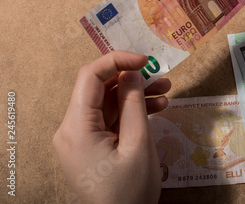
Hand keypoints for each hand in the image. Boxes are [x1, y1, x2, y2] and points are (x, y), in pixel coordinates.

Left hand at [53, 51, 169, 202]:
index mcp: (76, 128)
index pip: (89, 77)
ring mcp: (80, 138)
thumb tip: (132, 72)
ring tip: (166, 90)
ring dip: (135, 95)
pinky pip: (109, 119)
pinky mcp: (90, 145)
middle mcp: (71, 129)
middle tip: (161, 75)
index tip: (145, 60)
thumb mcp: (138, 144)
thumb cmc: (130, 192)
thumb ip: (134, 104)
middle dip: (131, 79)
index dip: (117, 61)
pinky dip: (131, 112)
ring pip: (107, 103)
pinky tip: (156, 108)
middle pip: (99, 89)